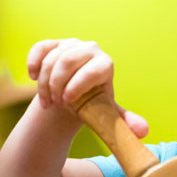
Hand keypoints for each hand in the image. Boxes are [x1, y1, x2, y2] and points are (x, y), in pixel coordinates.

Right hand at [26, 38, 148, 137]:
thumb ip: (124, 121)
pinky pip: (40, 49)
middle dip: (56, 84)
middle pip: (67, 60)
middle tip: (54, 103)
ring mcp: (70, 44)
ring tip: (47, 100)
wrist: (72, 98)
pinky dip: (33, 64)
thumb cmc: (92, 105)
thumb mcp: (107, 113)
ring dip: (43, 83)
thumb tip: (143, 131)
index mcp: (105, 64)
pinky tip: (32, 77)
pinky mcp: (53, 44)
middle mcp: (90, 49)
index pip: (92, 70)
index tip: (68, 101)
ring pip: (51, 59)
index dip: (78, 85)